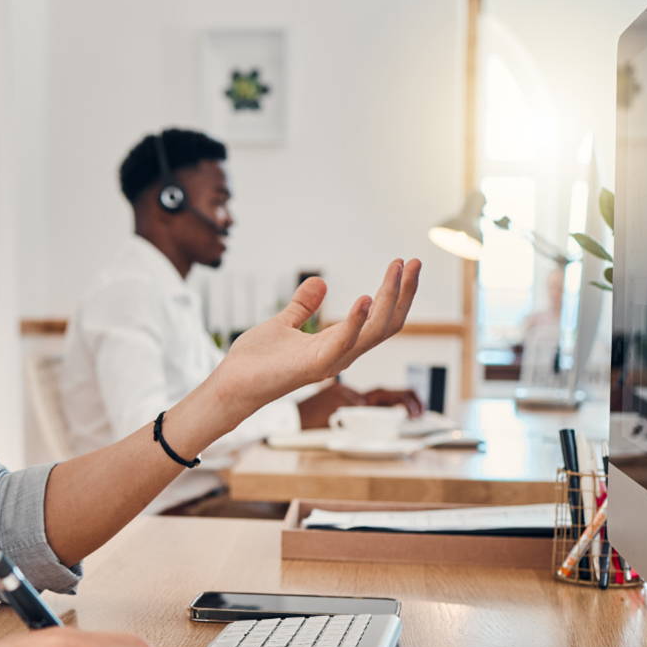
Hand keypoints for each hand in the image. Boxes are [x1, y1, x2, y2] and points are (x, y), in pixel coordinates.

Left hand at [213, 259, 420, 419]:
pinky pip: (343, 342)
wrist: (231, 384)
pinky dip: (356, 320)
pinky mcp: (313, 366)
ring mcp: (330, 361)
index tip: (404, 264)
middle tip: (415, 261)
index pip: (379, 319)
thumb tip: (319, 282)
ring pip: (374, 331)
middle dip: (404, 292)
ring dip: (390, 298)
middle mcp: (341, 354)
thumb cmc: (256, 361)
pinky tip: (365, 297)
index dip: (395, 293)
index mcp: (336, 343)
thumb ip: (303, 306)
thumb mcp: (283, 323)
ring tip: (398, 269)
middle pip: (387, 324)